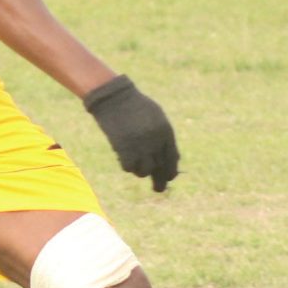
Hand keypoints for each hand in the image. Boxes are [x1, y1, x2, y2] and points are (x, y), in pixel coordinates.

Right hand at [82, 74, 179, 191]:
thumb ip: (163, 137)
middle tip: (158, 189)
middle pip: (160, 169)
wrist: (115, 98)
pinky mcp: (124, 149)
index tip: (169, 178)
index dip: (171, 172)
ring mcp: (140, 146)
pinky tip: (124, 158)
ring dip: (140, 170)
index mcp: (166, 132)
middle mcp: (155, 141)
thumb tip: (170, 160)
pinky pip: (129, 167)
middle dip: (160, 182)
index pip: (173, 159)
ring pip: (144, 171)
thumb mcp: (156, 117)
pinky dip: (127, 166)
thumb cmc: (136, 106)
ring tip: (135, 162)